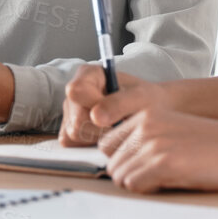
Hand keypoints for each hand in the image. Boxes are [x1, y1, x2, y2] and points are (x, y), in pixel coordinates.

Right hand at [59, 62, 173, 144]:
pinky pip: (73, 142)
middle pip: (76, 117)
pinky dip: (91, 144)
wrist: (148, 112)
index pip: (77, 90)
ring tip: (116, 129)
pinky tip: (106, 136)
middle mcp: (75, 92)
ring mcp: (70, 112)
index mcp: (89, 74)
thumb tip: (96, 117)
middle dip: (101, 127)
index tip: (114, 114)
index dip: (93, 105)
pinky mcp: (69, 131)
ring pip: (74, 133)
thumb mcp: (140, 96)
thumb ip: (118, 103)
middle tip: (122, 125)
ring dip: (98, 136)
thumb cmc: (145, 100)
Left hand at [98, 110, 217, 193]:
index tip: (141, 168)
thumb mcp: (174, 132)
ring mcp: (153, 143)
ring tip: (168, 180)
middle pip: (112, 162)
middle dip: (130, 175)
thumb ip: (146, 141)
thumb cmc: (215, 146)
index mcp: (146, 114)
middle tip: (157, 179)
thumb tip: (118, 168)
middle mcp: (145, 124)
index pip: (108, 144)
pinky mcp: (163, 163)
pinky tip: (172, 184)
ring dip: (140, 185)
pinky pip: (135, 186)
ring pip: (121, 177)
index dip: (123, 161)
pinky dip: (149, 191)